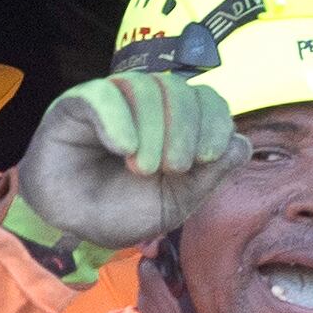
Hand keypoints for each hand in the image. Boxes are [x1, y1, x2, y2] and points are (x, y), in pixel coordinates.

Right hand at [11, 72, 246, 251]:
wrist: (71, 226)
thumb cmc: (123, 210)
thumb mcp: (175, 202)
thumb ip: (209, 175)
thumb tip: (241, 144)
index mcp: (176, 123)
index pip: (208, 100)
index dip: (215, 123)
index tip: (206, 159)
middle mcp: (148, 104)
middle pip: (181, 89)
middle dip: (185, 130)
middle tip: (173, 168)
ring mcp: (114, 99)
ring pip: (145, 87)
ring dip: (153, 130)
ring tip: (143, 168)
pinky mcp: (78, 103)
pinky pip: (103, 95)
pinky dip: (118, 120)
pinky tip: (123, 148)